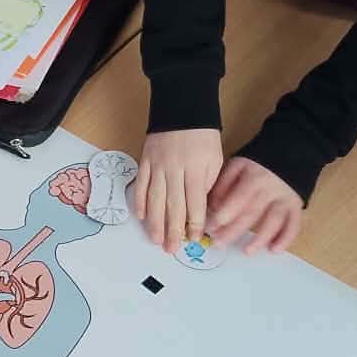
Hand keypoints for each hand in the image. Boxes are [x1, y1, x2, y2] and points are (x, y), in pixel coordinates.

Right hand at [134, 129, 223, 251]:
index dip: (194, 224)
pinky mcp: (145, 161)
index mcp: (196, 170)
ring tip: (154, 239)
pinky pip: (141, 185)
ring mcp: (157, 166)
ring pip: (154, 199)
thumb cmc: (202, 135)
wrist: (182, 108)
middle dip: (172, 230)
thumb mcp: (215, 159)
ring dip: (154, 222)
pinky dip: (140, 201)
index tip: (194, 239)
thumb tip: (201, 209)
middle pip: (172, 206)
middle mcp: (174, 170)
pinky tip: (141, 216)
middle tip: (171, 249)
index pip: (194, 204)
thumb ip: (207, 184)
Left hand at [208, 157, 303, 253]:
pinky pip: (294, 224)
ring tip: (247, 251)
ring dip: (260, 238)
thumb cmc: (257, 164)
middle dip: (234, 230)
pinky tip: (274, 250)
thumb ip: (224, 184)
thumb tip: (212, 207)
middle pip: (252, 213)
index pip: (238, 198)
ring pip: (274, 221)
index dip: (224, 214)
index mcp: (254, 177)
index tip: (210, 227)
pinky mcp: (296, 206)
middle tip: (219, 244)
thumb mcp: (237, 165)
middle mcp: (271, 189)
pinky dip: (285, 239)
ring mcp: (285, 198)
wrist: (291, 153)